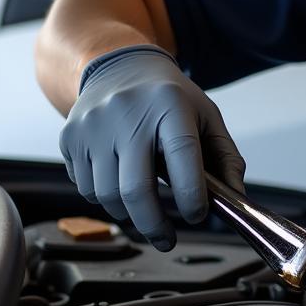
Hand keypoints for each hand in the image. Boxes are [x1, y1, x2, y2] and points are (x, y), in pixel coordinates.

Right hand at [59, 44, 244, 250]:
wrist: (119, 66)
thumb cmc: (169, 98)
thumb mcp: (206, 116)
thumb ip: (226, 158)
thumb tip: (235, 199)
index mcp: (170, 104)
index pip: (182, 156)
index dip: (190, 194)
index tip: (197, 215)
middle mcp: (127, 113)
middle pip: (136, 188)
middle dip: (155, 224)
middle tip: (168, 239)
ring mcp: (93, 126)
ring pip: (107, 196)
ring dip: (130, 215)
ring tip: (147, 212)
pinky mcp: (70, 138)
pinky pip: (86, 188)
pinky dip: (107, 200)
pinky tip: (122, 188)